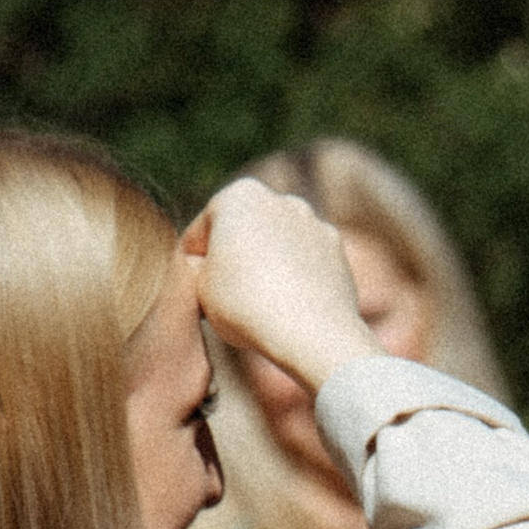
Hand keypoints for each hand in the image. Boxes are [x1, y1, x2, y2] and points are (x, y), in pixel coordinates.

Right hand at [183, 179, 378, 395]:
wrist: (312, 333)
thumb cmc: (246, 305)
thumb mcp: (198, 286)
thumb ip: (199, 266)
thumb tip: (212, 266)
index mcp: (239, 196)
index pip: (200, 234)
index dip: (191, 266)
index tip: (194, 293)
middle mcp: (282, 200)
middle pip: (242, 233)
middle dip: (233, 258)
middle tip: (224, 298)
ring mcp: (315, 224)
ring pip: (277, 247)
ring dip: (266, 267)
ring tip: (258, 305)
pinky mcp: (338, 252)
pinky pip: (305, 265)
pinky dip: (296, 279)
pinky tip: (288, 308)